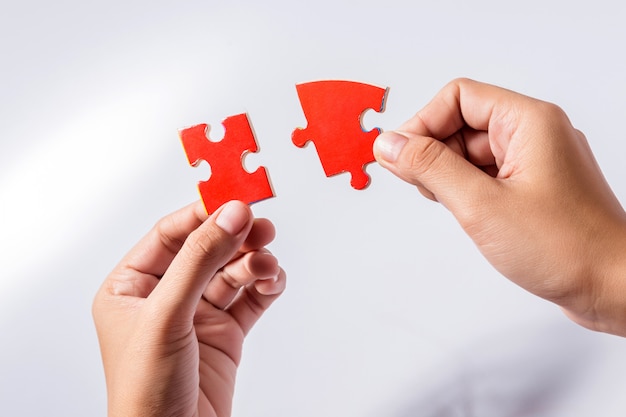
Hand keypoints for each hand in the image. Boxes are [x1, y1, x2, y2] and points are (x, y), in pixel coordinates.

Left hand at [92, 200, 285, 416]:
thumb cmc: (146, 390)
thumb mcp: (166, 316)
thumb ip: (199, 260)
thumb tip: (229, 215)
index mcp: (132, 287)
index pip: (171, 234)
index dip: (203, 214)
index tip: (235, 200)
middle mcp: (165, 296)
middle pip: (207, 249)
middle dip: (235, 237)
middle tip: (262, 227)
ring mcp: (197, 314)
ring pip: (232, 271)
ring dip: (253, 261)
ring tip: (266, 264)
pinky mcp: (226, 333)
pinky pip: (251, 297)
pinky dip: (265, 284)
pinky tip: (272, 280)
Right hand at [374, 78, 625, 335]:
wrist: (614, 288)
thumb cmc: (567, 248)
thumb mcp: (481, 205)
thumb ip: (430, 167)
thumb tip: (391, 144)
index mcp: (528, 122)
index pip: (458, 97)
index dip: (423, 123)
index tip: (399, 155)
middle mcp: (533, 134)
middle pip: (461, 122)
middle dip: (433, 151)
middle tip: (421, 185)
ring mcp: (533, 161)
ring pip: (470, 150)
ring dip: (447, 173)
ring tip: (453, 207)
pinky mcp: (531, 186)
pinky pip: (485, 173)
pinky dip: (465, 189)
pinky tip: (467, 214)